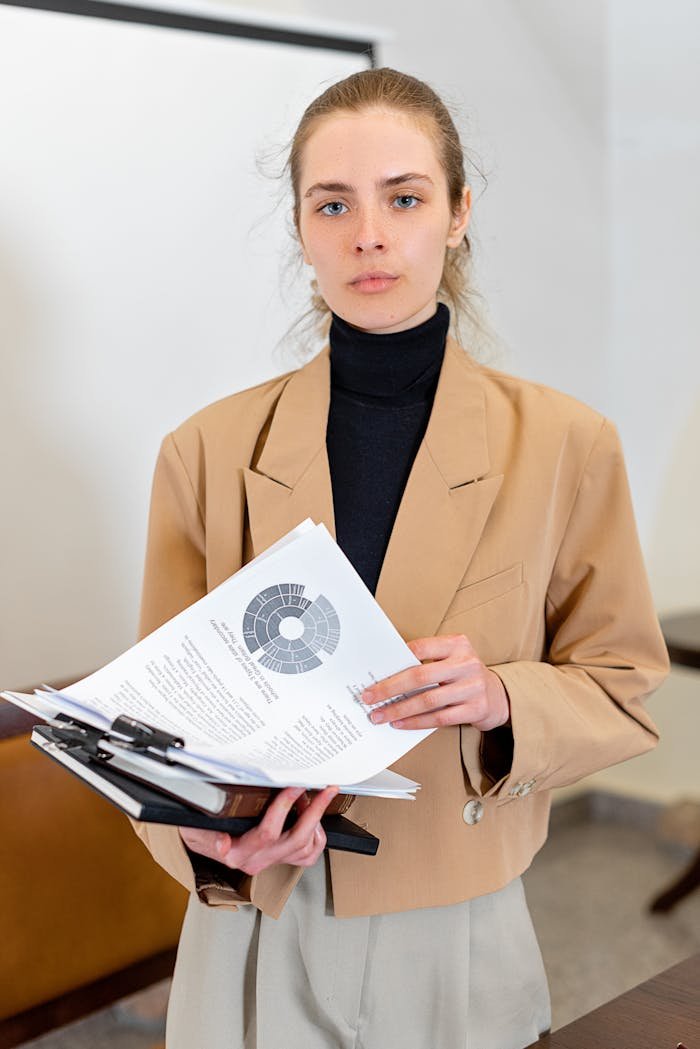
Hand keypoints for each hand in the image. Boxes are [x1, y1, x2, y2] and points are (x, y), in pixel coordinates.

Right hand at [179, 784, 338, 875]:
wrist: (199, 839)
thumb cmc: (198, 829)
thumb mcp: (195, 828)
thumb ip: (208, 834)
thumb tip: (223, 842)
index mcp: (238, 853)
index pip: (267, 832)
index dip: (284, 806)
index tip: (295, 785)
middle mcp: (256, 860)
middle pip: (295, 839)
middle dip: (314, 811)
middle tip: (324, 789)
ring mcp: (269, 862)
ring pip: (306, 847)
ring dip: (315, 821)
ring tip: (313, 798)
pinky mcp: (278, 860)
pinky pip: (307, 856)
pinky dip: (316, 837)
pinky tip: (313, 820)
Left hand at [361, 634, 509, 731]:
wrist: (498, 696)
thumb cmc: (463, 675)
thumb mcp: (451, 658)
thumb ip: (426, 660)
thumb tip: (386, 672)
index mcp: (457, 644)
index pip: (421, 647)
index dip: (396, 658)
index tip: (375, 671)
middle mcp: (466, 663)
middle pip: (420, 676)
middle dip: (390, 688)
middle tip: (369, 697)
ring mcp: (472, 687)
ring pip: (428, 700)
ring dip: (399, 710)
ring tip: (380, 715)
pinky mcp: (475, 709)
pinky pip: (439, 718)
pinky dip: (416, 722)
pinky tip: (400, 724)